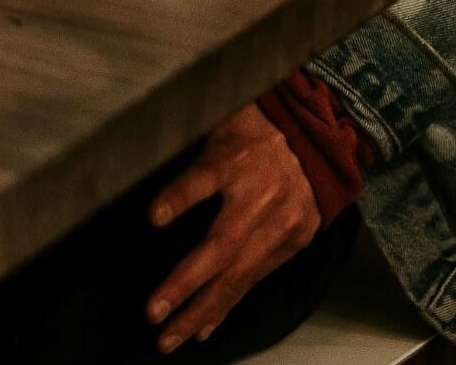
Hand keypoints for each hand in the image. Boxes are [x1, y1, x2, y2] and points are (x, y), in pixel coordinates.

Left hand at [145, 102, 320, 352]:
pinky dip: (227, 306)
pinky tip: (203, 330)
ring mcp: (279, 226)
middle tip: (154, 313)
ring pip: (237, 276)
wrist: (316, 142)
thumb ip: (188, 143)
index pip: (204, 178)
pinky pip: (254, 281)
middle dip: (186, 284)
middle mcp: (260, 198)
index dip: (179, 198)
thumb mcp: (218, 118)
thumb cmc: (253, 126)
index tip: (154, 217)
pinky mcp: (292, 244)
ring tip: (171, 337)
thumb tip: (138, 148)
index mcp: (236, 158)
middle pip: (221, 246)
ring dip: (202, 309)